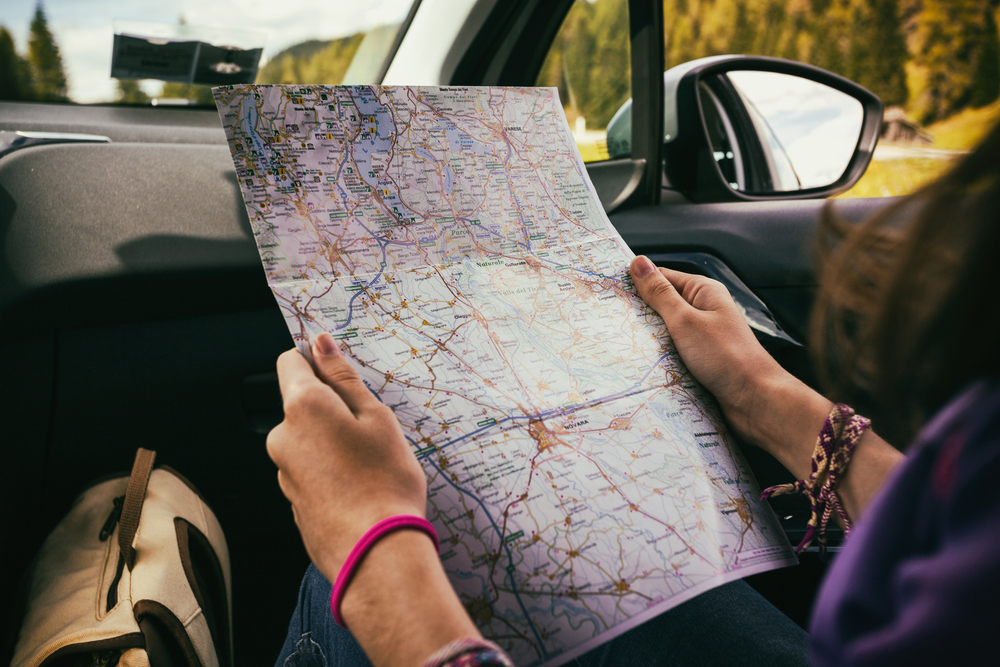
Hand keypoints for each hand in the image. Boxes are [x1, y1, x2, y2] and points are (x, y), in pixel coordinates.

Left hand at [266, 333, 427, 582]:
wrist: (377, 552)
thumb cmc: (384, 481)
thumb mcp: (376, 418)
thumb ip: (344, 378)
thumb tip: (320, 343)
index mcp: (302, 407)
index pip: (290, 362)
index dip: (315, 360)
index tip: (339, 370)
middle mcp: (283, 437)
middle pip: (301, 405)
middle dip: (331, 408)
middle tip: (371, 427)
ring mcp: (284, 472)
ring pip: (307, 440)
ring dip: (332, 442)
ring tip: (370, 463)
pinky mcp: (293, 501)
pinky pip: (310, 471)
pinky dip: (331, 471)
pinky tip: (359, 486)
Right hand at [629, 256, 832, 474]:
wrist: (755, 401)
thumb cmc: (727, 358)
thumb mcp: (685, 321)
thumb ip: (659, 293)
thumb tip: (639, 263)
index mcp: (705, 291)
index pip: (663, 277)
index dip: (636, 283)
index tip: (609, 289)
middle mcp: (705, 311)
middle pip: (662, 305)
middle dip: (639, 314)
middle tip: (609, 320)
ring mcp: (704, 337)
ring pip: (665, 332)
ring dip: (649, 339)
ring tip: (624, 344)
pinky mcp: (702, 360)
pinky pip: (673, 352)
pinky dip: (659, 357)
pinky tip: (644, 364)